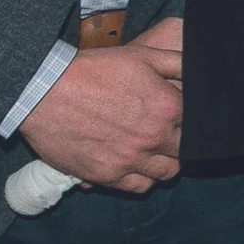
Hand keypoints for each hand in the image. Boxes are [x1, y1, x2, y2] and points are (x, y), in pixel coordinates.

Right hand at [18, 16, 185, 193]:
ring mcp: (131, 159)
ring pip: (167, 173)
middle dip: (181, 142)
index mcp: (167, 107)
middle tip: (168, 134)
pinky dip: (142, 179)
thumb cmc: (93, 69)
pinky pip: (139, 187)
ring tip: (154, 152)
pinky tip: (136, 166)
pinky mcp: (107, 175)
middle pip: (185, 151)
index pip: (197, 124)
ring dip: (165, 163)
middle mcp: (154, 137)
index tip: (179, 116)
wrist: (43, 90)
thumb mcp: (142, 55)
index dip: (190, 120)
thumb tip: (200, 72)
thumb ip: (177, 64)